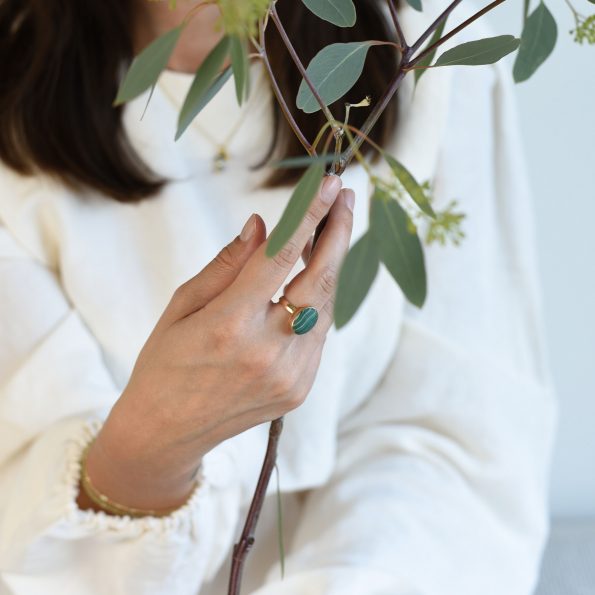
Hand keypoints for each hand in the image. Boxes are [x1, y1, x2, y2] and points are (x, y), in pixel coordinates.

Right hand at [80, 175, 354, 512]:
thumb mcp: (182, 306)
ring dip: (329, 267)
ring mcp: (290, 375)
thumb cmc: (165, 362)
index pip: (281, 256)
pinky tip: (309, 280)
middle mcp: (268, 352)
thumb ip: (227, 264)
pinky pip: (319, 334)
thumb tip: (262, 224)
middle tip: (346, 200)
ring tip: (326, 234)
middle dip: (338, 234)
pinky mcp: (300, 389)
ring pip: (325, 307)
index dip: (310, 215)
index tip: (331, 184)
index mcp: (230, 326)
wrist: (167, 432)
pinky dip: (318, 302)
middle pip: (319, 281)